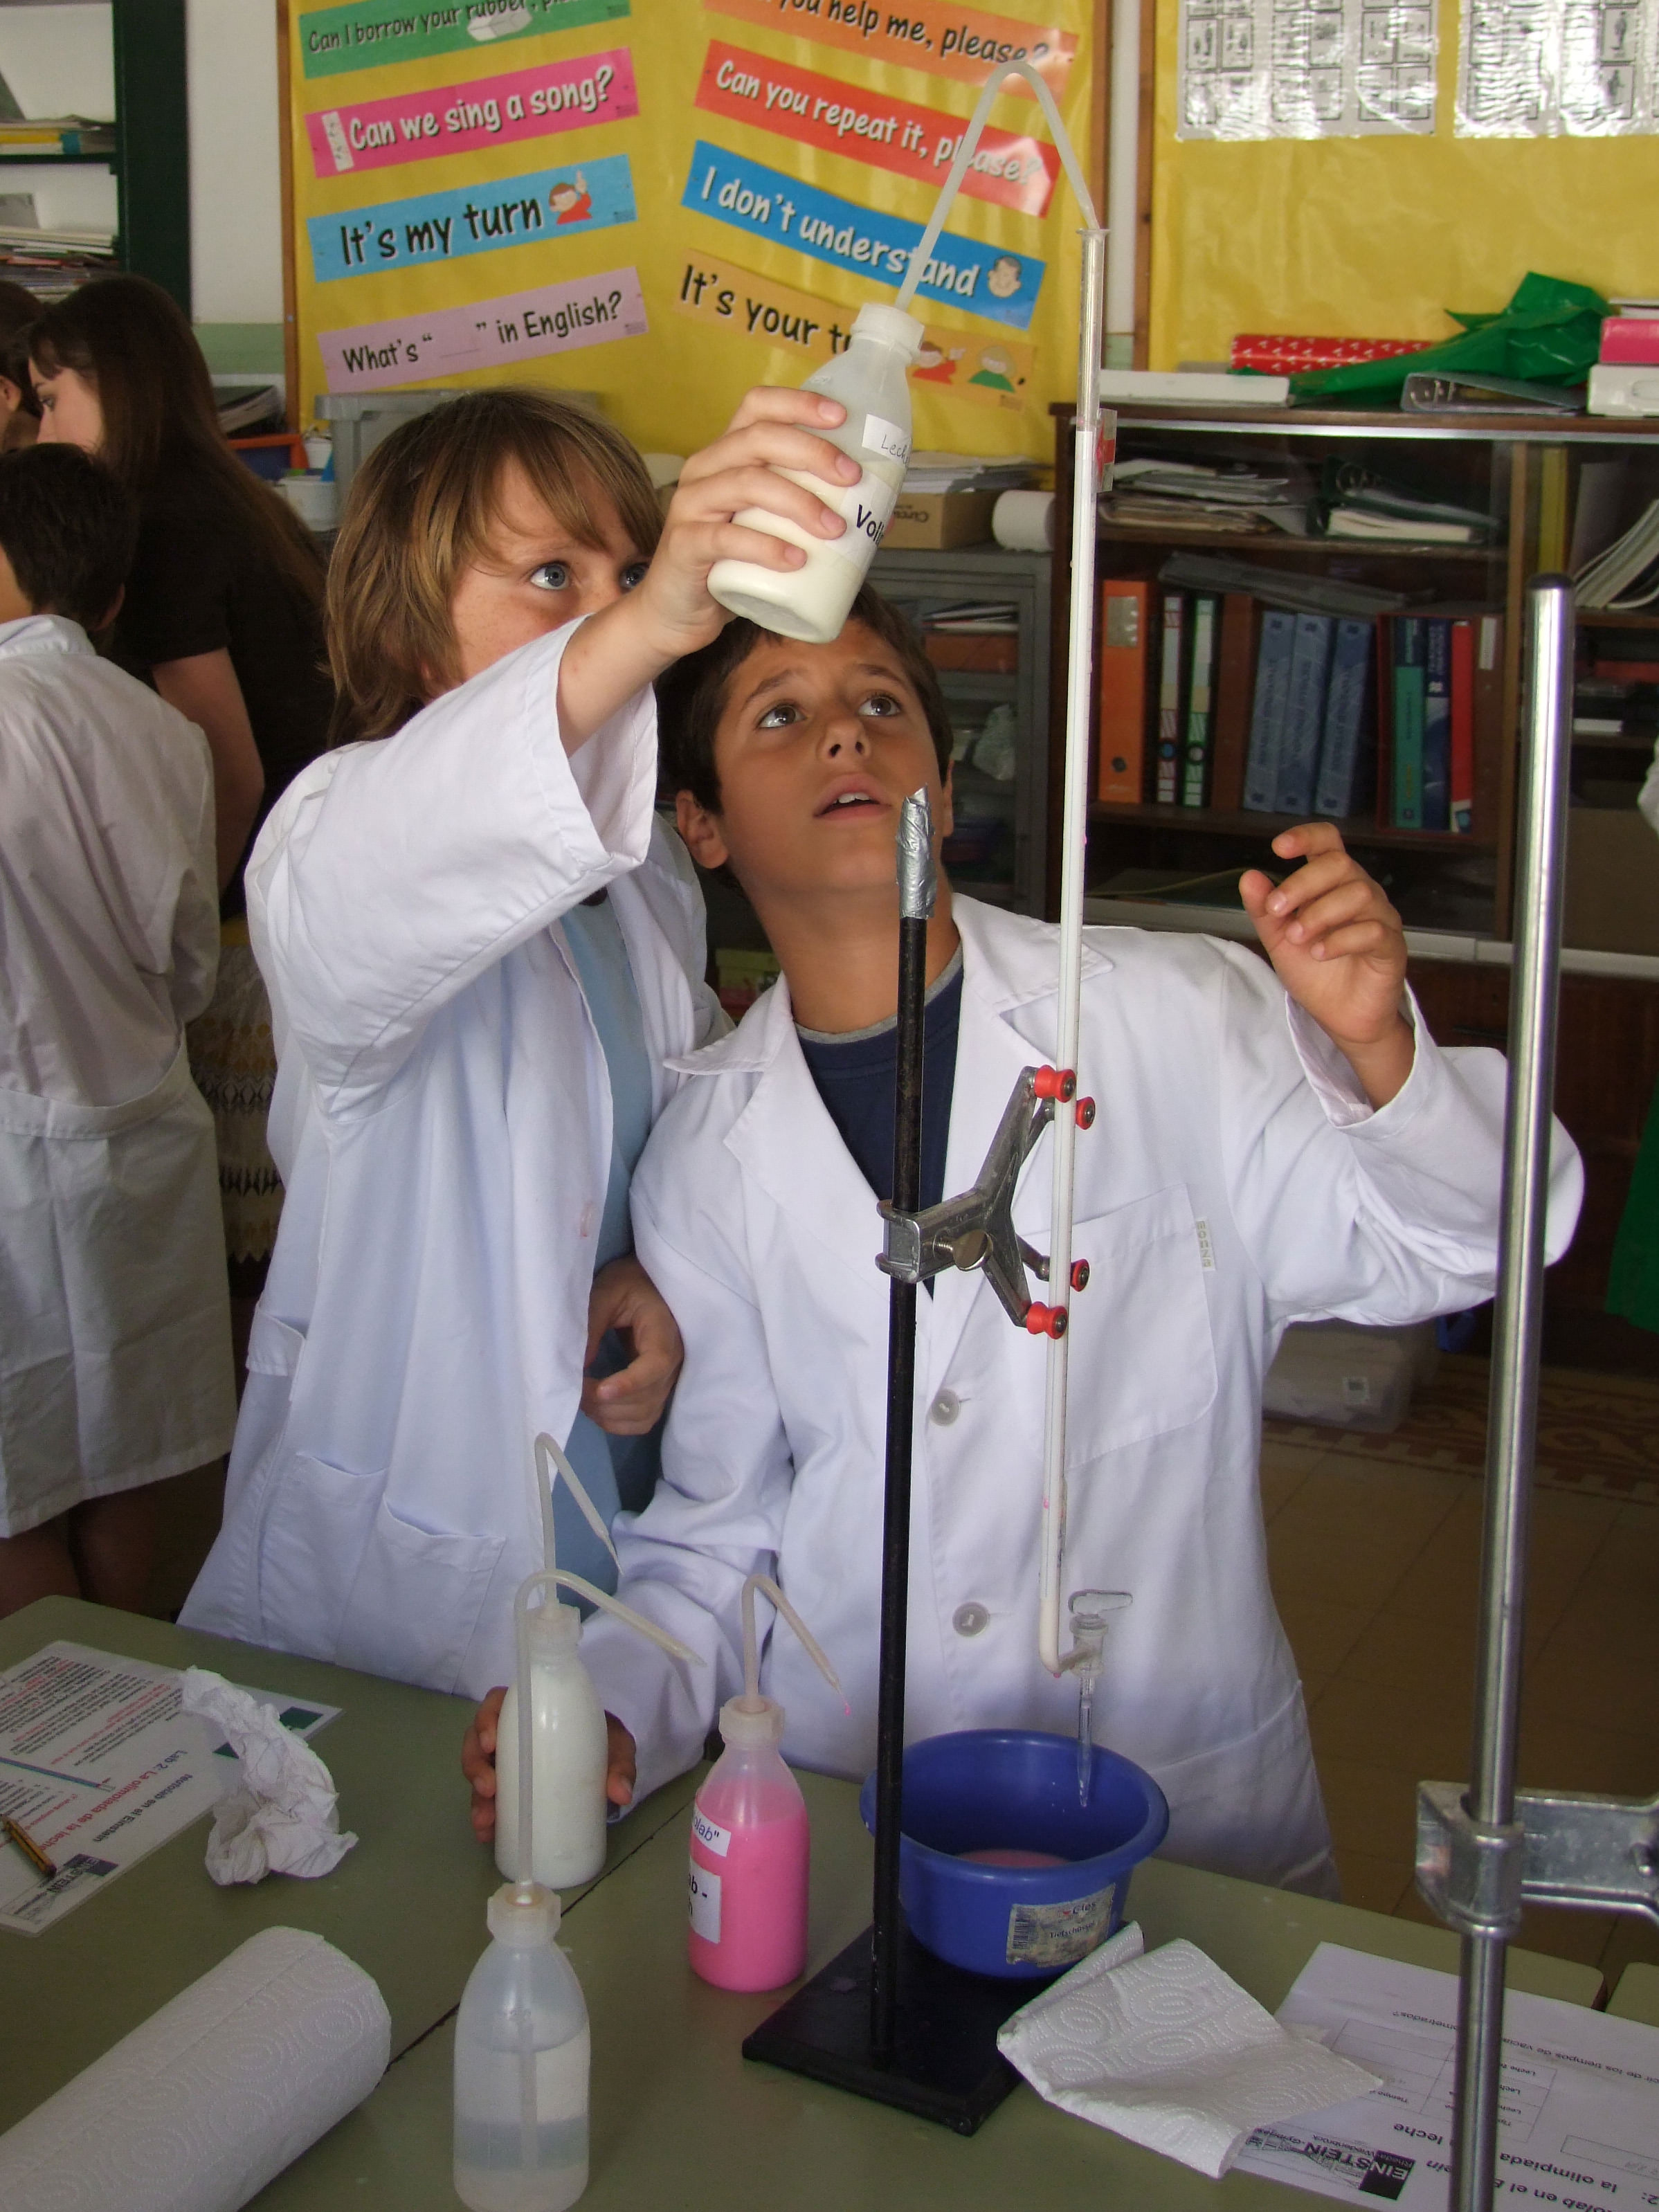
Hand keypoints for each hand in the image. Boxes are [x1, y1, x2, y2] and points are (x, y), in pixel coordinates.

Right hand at [465, 1689, 637, 1842]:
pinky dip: (483, 1816)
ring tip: (486, 1820)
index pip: (497, 1703)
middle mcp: (512, 1735)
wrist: (605, 1768)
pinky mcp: (508, 1790)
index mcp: (534, 1711)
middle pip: (477, 1741)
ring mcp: (506, 1763)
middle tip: (489, 1789)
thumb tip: (620, 1794)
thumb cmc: (605, 1744)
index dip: (486, 1719)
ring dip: (476, 1797)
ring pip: (478, 1773)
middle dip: (475, 1765)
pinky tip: (486, 1833)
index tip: (491, 1742)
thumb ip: (621, 1765)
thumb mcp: (617, 1746)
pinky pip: (486, 1800)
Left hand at [581, 1255, 682, 1435]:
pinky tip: (596, 1408)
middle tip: (575, 1388)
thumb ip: (591, 1325)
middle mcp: (673, 1360)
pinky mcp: (658, 1389)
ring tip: (582, 1398)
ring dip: (610, 1415)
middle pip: (648, 1397)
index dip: (630, 1383)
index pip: (657, 1364)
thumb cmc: (628, 1283)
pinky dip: (618, 1422)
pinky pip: (643, 1419)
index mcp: (664, 1330)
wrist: (648, 1284)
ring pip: (645, 1414)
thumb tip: (578, 1367)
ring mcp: (668, 1378)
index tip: (600, 1390)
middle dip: (608, 1402)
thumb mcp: (606, 1292)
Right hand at [635, 385, 860, 653]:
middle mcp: (705, 469)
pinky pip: (725, 538)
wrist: (678, 614)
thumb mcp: (773, 531)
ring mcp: (691, 506)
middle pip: (759, 439)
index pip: (758, 407)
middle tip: (852, 479)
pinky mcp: (684, 546)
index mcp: (728, 455)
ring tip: (835, 528)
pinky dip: (766, 548)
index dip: (799, 403)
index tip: (842, 417)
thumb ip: (812, 517)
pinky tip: (796, 561)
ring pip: (746, 483)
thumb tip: (883, 519)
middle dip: (812, 452)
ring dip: (798, 502)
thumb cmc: (733, 566)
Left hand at [1239, 823, 1413, 1107]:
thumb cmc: (1316, 972)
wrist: (1340, 1017)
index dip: (1307, 837)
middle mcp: (1361, 892)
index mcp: (1333, 884)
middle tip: (1277, 909)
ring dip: (1320, 913)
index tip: (1278, 848)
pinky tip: (1319, 953)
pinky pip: (1373, 930)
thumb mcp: (1280, 940)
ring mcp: (1381, 917)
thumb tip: (1248, 877)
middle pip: (1340, 864)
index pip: (1328, 843)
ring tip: (1298, 938)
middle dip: (1303, 883)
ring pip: (1359, 893)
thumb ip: (1265, 910)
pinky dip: (1340, 939)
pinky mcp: (1391, 946)